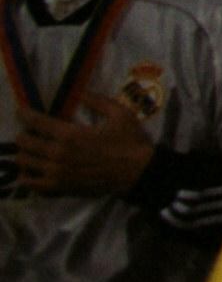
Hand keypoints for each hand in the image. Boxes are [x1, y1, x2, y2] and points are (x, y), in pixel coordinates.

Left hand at [14, 93, 154, 197]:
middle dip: (24, 134)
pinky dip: (28, 175)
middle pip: (25, 143)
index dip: (25, 114)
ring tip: (33, 149)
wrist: (139, 172)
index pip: (36, 122)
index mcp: (71, 134)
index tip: (22, 111)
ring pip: (24, 163)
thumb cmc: (130, 142)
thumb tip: (81, 93)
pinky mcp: (60, 188)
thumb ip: (98, 101)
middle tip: (30, 130)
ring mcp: (57, 173)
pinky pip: (32, 183)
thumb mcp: (120, 114)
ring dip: (25, 154)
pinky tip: (36, 169)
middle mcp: (58, 154)